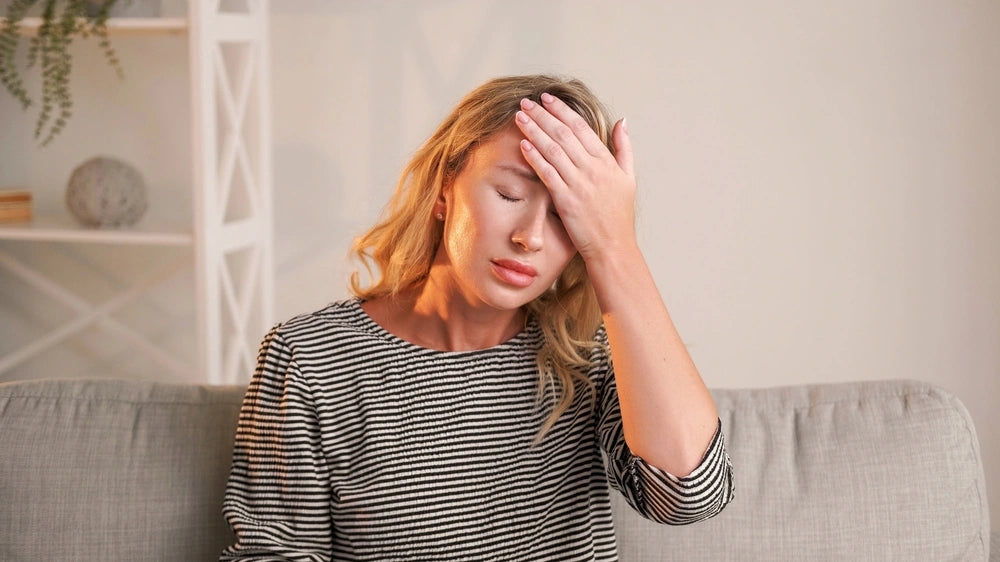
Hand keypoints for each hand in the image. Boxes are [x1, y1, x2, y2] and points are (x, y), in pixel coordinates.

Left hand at [514, 93, 636, 262]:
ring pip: (554, 150)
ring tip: (520, 117)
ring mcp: (579, 184)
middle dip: (543, 115)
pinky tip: (523, 145)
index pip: (581, 128)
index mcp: (606, 162)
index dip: (562, 110)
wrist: (613, 248)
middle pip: (564, 134)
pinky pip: (548, 174)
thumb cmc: (619, 217)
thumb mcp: (629, 178)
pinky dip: (535, 158)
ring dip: (535, 131)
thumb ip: (624, 148)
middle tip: (525, 102)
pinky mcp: (567, 200)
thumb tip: (623, 121)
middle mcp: (593, 169)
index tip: (547, 98)